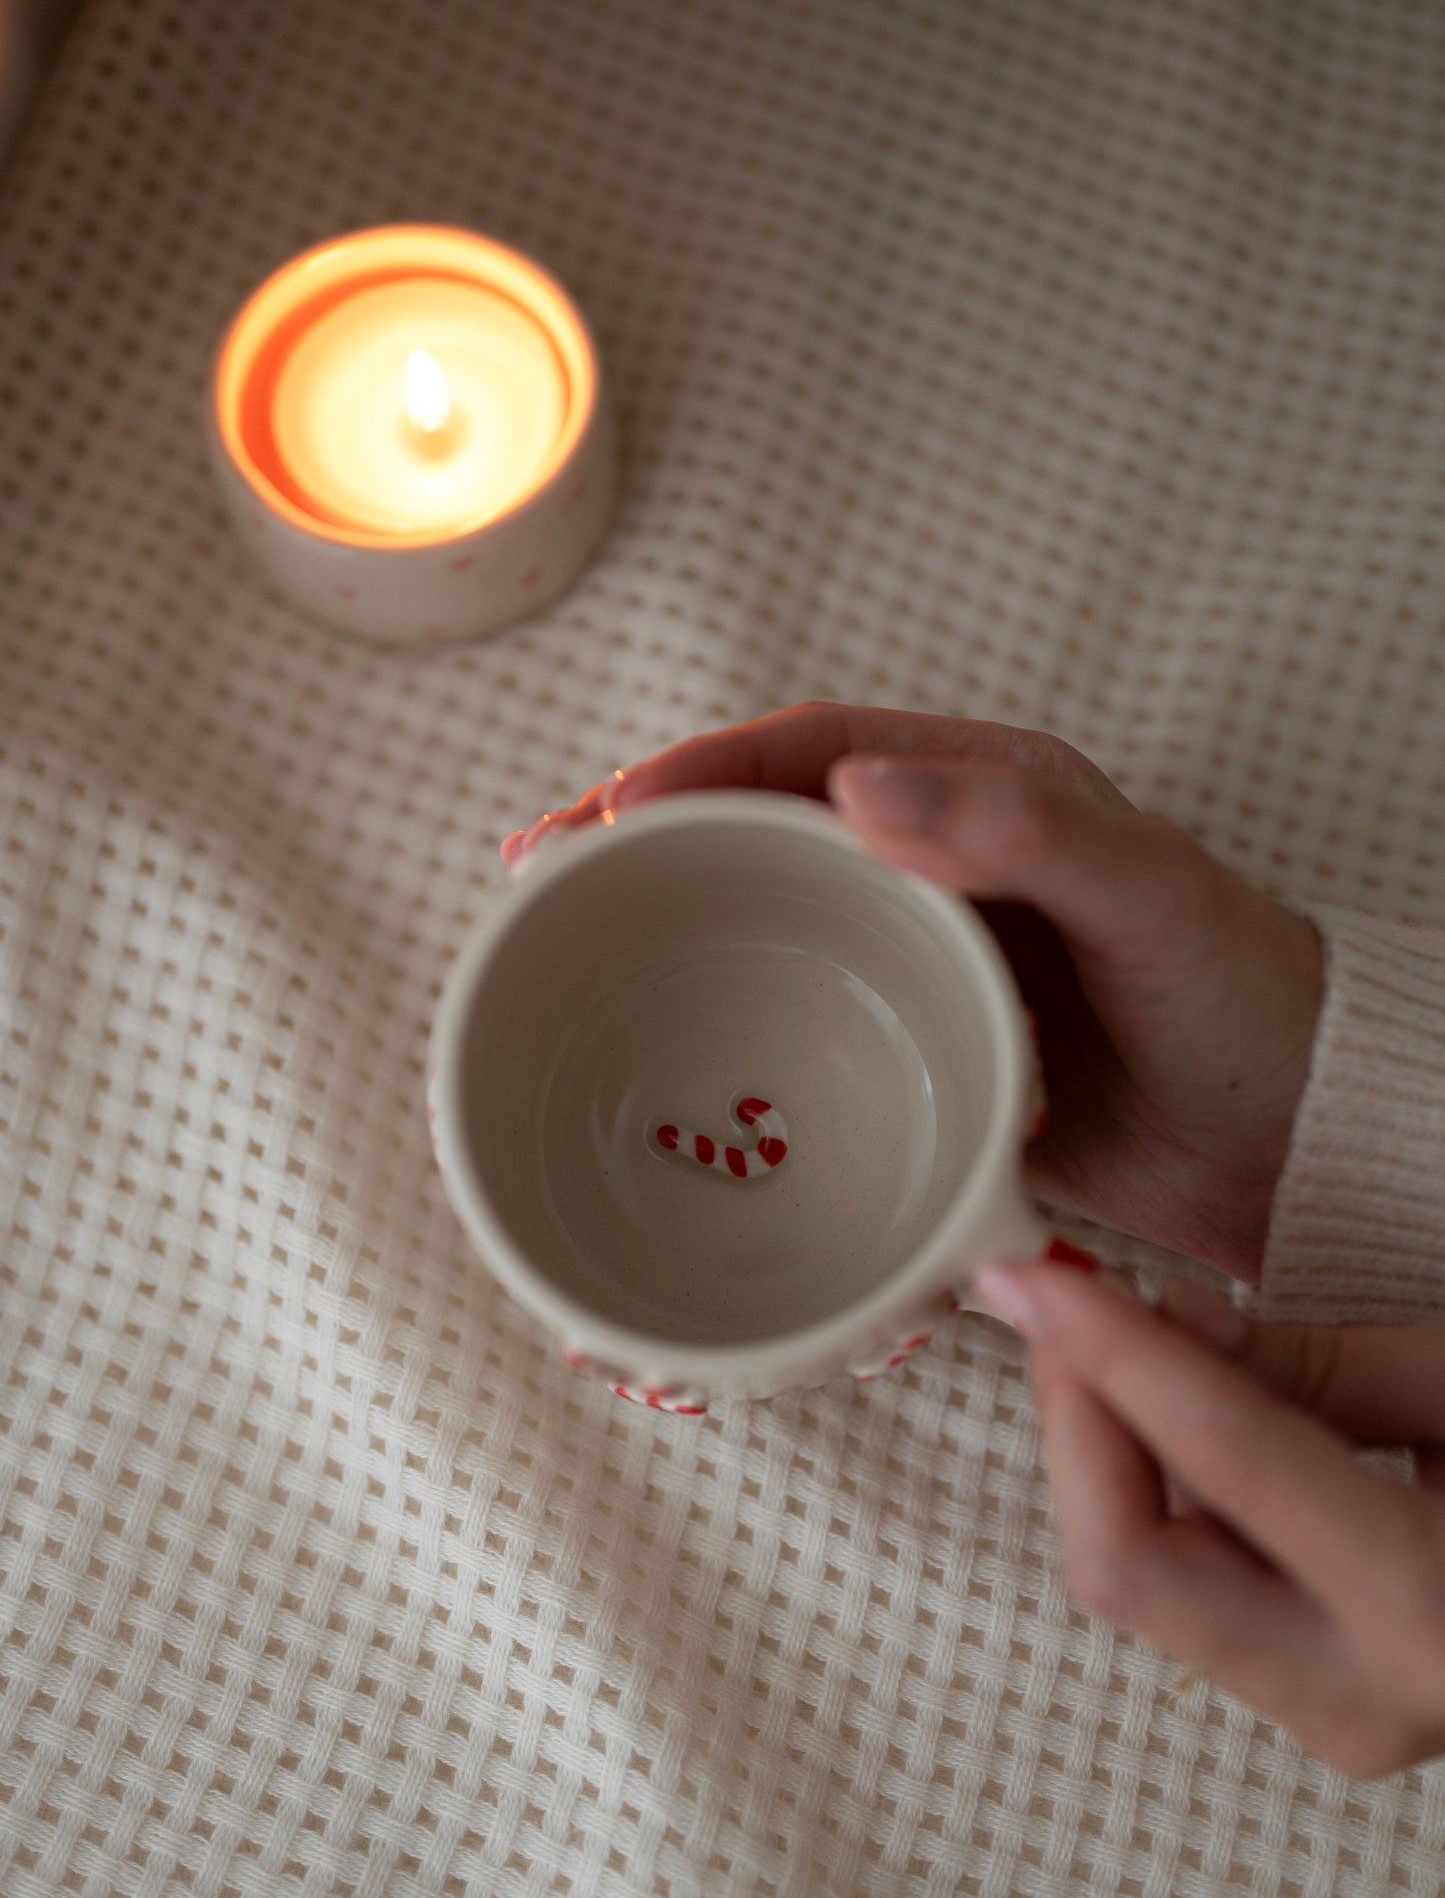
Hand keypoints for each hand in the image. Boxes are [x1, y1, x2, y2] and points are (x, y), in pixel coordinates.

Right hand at [503, 702, 1321, 1277]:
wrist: (1296, 1146)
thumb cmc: (1243, 1002)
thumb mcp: (1147, 893)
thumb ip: (1021, 829)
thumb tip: (859, 781)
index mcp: (984, 793)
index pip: (808, 752)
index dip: (697, 769)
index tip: (609, 812)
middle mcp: (939, 866)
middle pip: (758, 832)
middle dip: (641, 839)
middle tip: (537, 871)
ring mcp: (921, 961)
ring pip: (764, 927)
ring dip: (666, 931)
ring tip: (563, 953)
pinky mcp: (921, 1048)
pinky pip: (800, 1021)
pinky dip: (725, 1029)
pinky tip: (672, 1063)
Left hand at [975, 1257, 1444, 1776]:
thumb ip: (1321, 1362)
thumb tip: (1159, 1324)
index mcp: (1432, 1614)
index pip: (1222, 1461)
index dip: (1109, 1352)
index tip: (1026, 1273)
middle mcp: (1371, 1701)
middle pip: (1128, 1565)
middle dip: (1075, 1418)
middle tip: (1066, 1296)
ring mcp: (1341, 1721)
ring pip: (1143, 1581)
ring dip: (1109, 1445)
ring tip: (1145, 1328)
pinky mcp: (1324, 1704)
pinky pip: (1190, 1588)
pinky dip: (1161, 1485)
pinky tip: (1189, 1399)